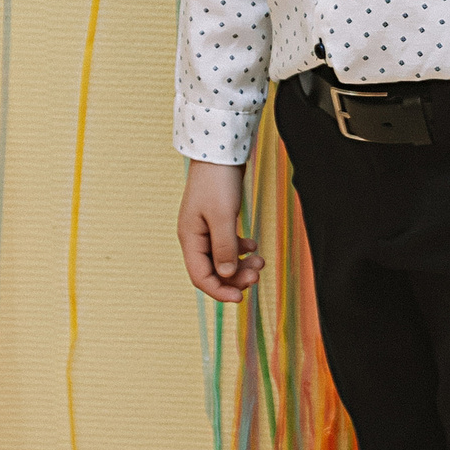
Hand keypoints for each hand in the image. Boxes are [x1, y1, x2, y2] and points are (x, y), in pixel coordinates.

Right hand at [177, 158, 264, 300]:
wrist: (220, 152)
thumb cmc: (217, 182)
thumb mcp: (222, 216)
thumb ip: (224, 248)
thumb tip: (226, 276)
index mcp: (190, 239)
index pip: (200, 277)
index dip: (219, 291)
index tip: (241, 298)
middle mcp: (195, 237)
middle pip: (212, 271)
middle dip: (235, 278)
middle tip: (257, 275)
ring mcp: (206, 229)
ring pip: (222, 259)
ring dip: (240, 265)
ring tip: (260, 261)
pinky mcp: (217, 221)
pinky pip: (228, 245)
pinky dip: (240, 249)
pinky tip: (253, 246)